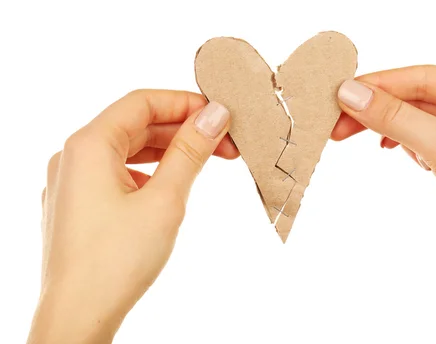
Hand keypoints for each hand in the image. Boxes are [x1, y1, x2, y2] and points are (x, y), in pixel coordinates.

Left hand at [28, 90, 236, 342]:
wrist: (77, 317)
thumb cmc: (115, 261)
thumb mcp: (165, 200)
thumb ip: (190, 151)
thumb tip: (214, 115)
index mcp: (88, 145)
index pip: (142, 102)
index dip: (185, 103)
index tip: (220, 115)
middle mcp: (73, 157)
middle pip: (136, 126)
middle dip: (183, 131)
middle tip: (225, 144)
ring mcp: (71, 182)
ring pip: (127, 151)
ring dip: (169, 152)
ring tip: (207, 163)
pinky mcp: (77, 205)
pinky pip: (116, 173)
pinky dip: (148, 172)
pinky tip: (172, 186)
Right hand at [332, 65, 435, 342]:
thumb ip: (397, 118)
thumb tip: (352, 93)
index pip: (424, 77)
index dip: (381, 85)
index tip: (342, 94)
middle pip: (416, 97)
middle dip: (377, 109)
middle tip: (337, 121)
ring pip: (414, 118)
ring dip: (384, 125)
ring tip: (349, 135)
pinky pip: (419, 138)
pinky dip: (400, 142)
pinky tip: (390, 150)